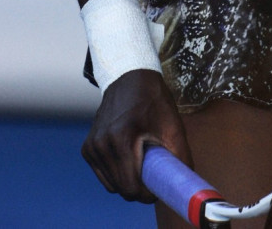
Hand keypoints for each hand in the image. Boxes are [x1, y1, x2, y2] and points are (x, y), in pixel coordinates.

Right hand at [81, 69, 191, 202]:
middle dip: (138, 188)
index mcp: (122, 139)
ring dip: (127, 180)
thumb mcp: (173, 125)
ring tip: (141, 160)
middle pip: (120, 188)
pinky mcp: (87, 147)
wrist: (130, 77)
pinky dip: (116, 173)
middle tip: (153, 174)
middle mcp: (102, 144)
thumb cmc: (153, 99)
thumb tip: (183, 181)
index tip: (158, 186)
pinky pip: (103, 174)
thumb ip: (180, 156)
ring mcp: (92, 146)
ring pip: (111, 184)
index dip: (147, 194)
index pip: (130, 187)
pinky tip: (128, 157)